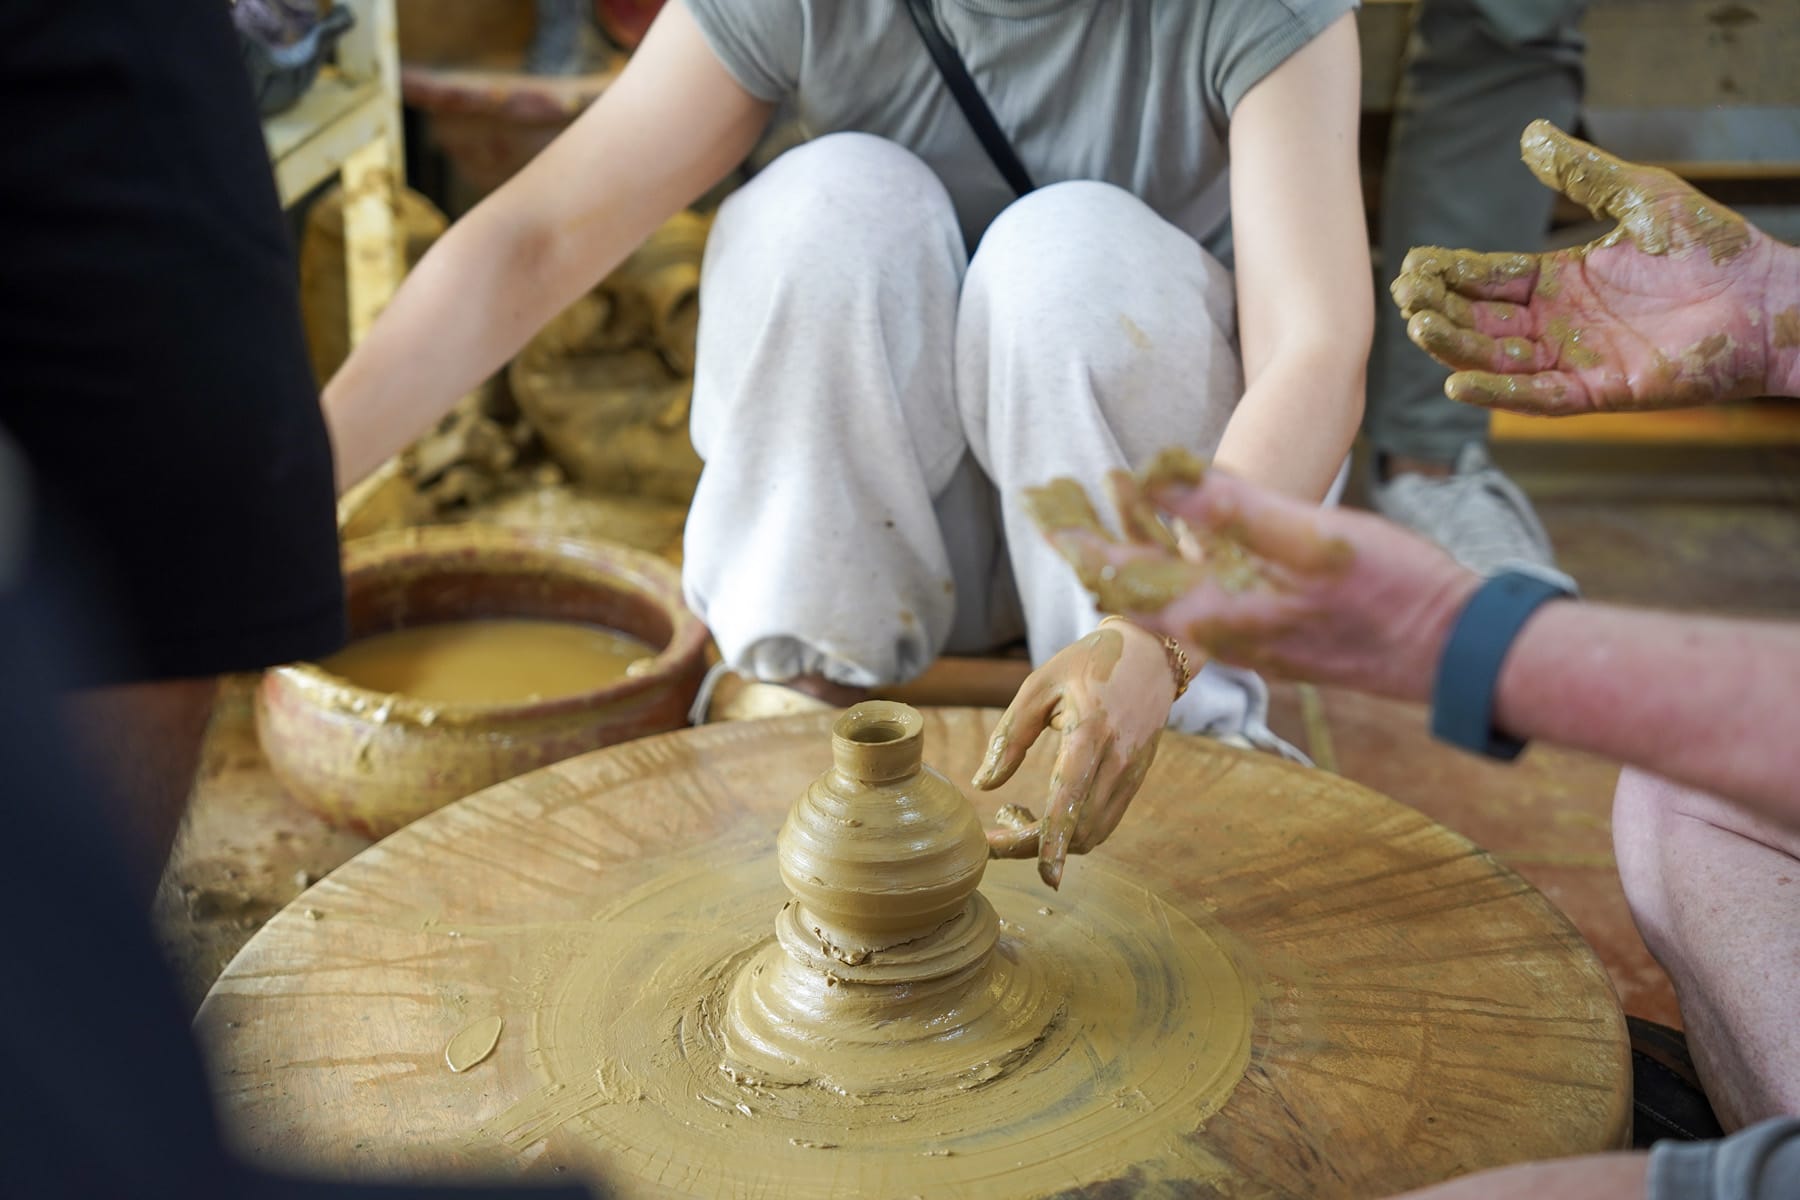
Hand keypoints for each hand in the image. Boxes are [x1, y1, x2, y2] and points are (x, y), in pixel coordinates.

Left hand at [976, 620, 1175, 889]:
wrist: (1150, 653)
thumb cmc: (1086, 664)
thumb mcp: (1040, 685)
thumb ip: (1011, 736)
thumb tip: (984, 783)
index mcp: (1092, 732)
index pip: (1072, 797)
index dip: (1056, 839)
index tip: (1044, 875)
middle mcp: (1118, 761)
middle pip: (1079, 829)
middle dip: (1033, 848)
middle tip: (992, 838)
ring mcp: (1131, 774)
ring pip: (1093, 834)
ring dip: (1051, 842)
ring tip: (1013, 814)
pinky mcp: (1135, 780)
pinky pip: (1103, 822)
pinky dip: (1071, 832)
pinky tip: (1045, 813)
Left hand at [1024, 451, 1480, 703]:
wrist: (1458, 649)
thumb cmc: (1391, 592)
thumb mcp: (1310, 537)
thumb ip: (1229, 509)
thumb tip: (1152, 477)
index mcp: (1215, 613)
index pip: (1119, 577)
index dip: (1077, 537)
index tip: (1039, 501)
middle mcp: (1220, 634)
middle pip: (1131, 591)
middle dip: (1092, 543)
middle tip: (1055, 501)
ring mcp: (1247, 637)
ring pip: (1165, 598)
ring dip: (1132, 551)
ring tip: (1107, 507)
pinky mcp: (1273, 633)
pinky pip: (1200, 601)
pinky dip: (1177, 564)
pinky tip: (1181, 541)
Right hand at [1392, 120, 1793, 414]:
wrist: (1767, 298)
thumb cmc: (1712, 248)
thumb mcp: (1638, 196)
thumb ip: (1581, 174)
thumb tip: (1529, 136)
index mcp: (1559, 282)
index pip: (1487, 279)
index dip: (1448, 273)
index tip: (1412, 264)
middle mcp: (1557, 324)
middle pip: (1479, 321)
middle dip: (1438, 309)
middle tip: (1406, 295)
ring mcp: (1573, 360)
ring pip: (1495, 359)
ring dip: (1454, 347)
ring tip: (1420, 326)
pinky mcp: (1597, 392)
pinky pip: (1535, 397)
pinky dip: (1495, 393)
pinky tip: (1456, 383)